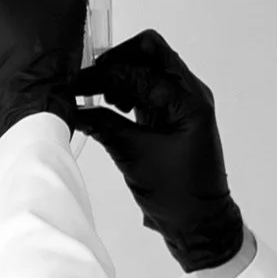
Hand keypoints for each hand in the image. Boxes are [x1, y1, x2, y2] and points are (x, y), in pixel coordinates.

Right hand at [66, 29, 245, 273]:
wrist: (201, 225)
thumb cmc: (178, 195)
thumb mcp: (134, 157)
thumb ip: (105, 126)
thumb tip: (74, 108)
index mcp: (189, 102)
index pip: (139, 71)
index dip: (104, 76)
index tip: (76, 85)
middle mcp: (191, 95)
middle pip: (152, 52)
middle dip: (117, 60)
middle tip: (92, 81)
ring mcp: (184, 105)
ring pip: (150, 68)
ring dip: (122, 75)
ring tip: (100, 98)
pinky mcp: (174, 117)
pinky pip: (150, 90)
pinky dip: (128, 91)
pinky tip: (110, 106)